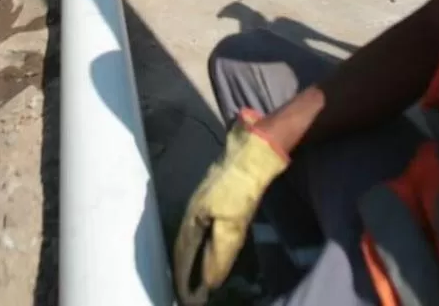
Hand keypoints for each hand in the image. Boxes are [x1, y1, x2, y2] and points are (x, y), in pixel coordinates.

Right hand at [173, 114, 288, 304]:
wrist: (256, 147)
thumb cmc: (241, 186)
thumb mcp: (231, 223)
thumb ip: (219, 252)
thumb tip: (208, 282)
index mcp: (193, 215)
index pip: (183, 252)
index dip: (183, 275)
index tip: (186, 296)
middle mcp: (194, 206)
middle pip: (185, 242)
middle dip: (186, 267)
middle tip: (190, 289)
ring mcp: (205, 197)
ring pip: (194, 232)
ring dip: (194, 254)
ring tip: (197, 272)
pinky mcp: (218, 191)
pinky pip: (206, 223)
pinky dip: (205, 240)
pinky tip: (211, 243)